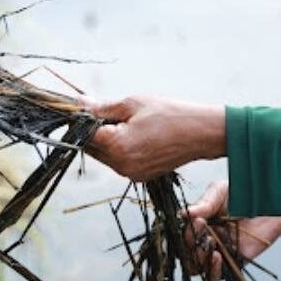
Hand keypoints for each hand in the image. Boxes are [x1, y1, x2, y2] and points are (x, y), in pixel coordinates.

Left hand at [84, 96, 225, 180]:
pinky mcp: (139, 176)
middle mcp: (120, 165)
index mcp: (117, 146)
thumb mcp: (132, 103)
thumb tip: (78, 103)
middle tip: (106, 112)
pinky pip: (118, 162)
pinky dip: (118, 149)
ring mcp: (130, 174)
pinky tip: (134, 134)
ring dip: (105, 140)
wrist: (201, 133)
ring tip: (125, 122)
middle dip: (92, 130)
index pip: (83, 135)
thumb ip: (101, 107)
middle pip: (91, 147)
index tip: (83, 108)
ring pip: (104, 156)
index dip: (80, 120)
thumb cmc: (169, 114)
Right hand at [185, 180, 280, 280]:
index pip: (182, 233)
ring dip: (199, 259)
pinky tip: (217, 257)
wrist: (272, 204)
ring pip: (197, 267)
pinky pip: (217, 275)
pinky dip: (213, 270)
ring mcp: (218, 252)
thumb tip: (184, 214)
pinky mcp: (234, 262)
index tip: (197, 221)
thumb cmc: (244, 194)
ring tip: (210, 246)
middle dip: (190, 245)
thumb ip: (204, 203)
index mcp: (197, 222)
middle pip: (186, 253)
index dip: (186, 230)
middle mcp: (204, 239)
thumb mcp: (220, 191)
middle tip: (203, 234)